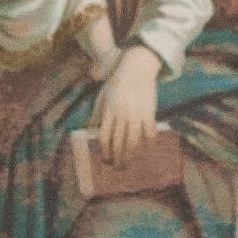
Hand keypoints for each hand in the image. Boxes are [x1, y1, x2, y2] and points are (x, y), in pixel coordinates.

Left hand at [93, 45, 160, 164]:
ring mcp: (136, 116)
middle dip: (118, 159)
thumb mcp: (102, 96)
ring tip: (130, 163)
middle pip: (118, 144)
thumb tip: (88, 129)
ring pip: (133, 142)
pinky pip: (149, 133)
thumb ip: (96, 114)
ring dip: (131, 156)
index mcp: (109, 112)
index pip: (104, 138)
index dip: (105, 151)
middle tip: (118, 168)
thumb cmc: (117, 82)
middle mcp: (122, 116)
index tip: (106, 159)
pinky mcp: (149, 113)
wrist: (136, 68)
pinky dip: (149, 143)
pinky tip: (147, 149)